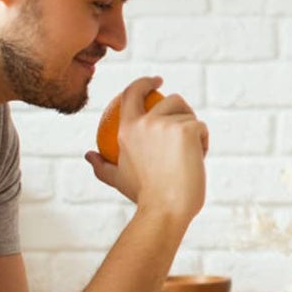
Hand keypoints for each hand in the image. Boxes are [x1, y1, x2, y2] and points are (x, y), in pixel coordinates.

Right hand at [85, 77, 208, 220]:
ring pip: (189, 114)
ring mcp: (167, 124)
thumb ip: (102, 166)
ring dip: (193, 131)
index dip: (145, 82)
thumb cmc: (144, 197)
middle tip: (188, 126)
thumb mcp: (118, 179)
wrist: (166, 210)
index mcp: (127, 128)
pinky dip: (203, 143)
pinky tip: (198, 159)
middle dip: (182, 110)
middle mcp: (145, 122)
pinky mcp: (188, 129)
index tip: (156, 81)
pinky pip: (201, 128)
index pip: (132, 92)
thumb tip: (89, 155)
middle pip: (171, 99)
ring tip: (190, 155)